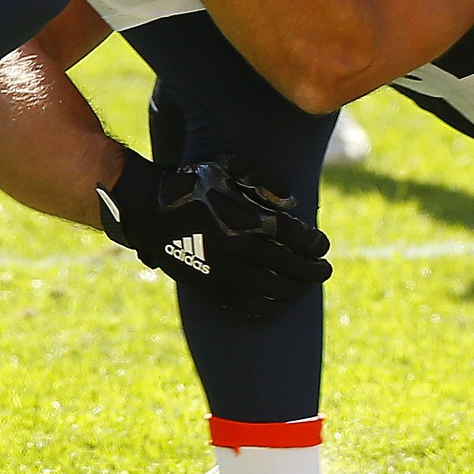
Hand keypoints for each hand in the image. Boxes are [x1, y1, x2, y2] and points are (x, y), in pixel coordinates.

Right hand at [98, 157, 331, 311]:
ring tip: (308, 287)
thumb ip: (264, 179)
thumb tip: (293, 203)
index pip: (293, 236)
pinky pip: (246, 305)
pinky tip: (281, 304)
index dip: (314, 243)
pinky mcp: (209, 287)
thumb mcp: (229, 165)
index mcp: (245, 219)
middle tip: (325, 270)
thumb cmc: (193, 182)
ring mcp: (222, 272)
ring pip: (271, 291)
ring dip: (295, 291)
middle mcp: (237, 249)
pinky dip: (269, 308)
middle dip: (311, 270)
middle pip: (287, 266)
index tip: (323, 244)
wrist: (148, 208)